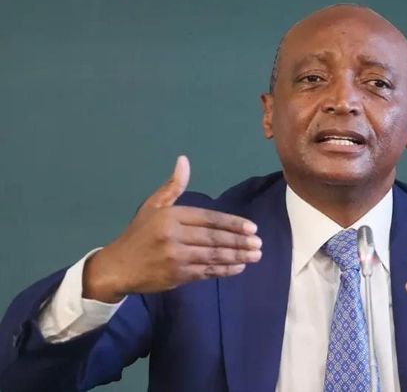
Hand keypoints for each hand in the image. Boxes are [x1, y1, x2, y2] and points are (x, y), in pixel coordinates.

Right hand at [83, 156, 261, 302]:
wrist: (117, 267)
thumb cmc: (139, 234)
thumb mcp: (152, 206)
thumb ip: (173, 186)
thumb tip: (184, 160)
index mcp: (171, 216)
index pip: (209, 218)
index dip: (232, 223)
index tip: (252, 228)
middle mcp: (174, 236)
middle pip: (214, 238)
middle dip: (239, 242)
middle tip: (259, 244)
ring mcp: (176, 258)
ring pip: (213, 256)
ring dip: (237, 257)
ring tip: (255, 256)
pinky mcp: (177, 276)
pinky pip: (206, 272)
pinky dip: (224, 270)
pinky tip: (239, 268)